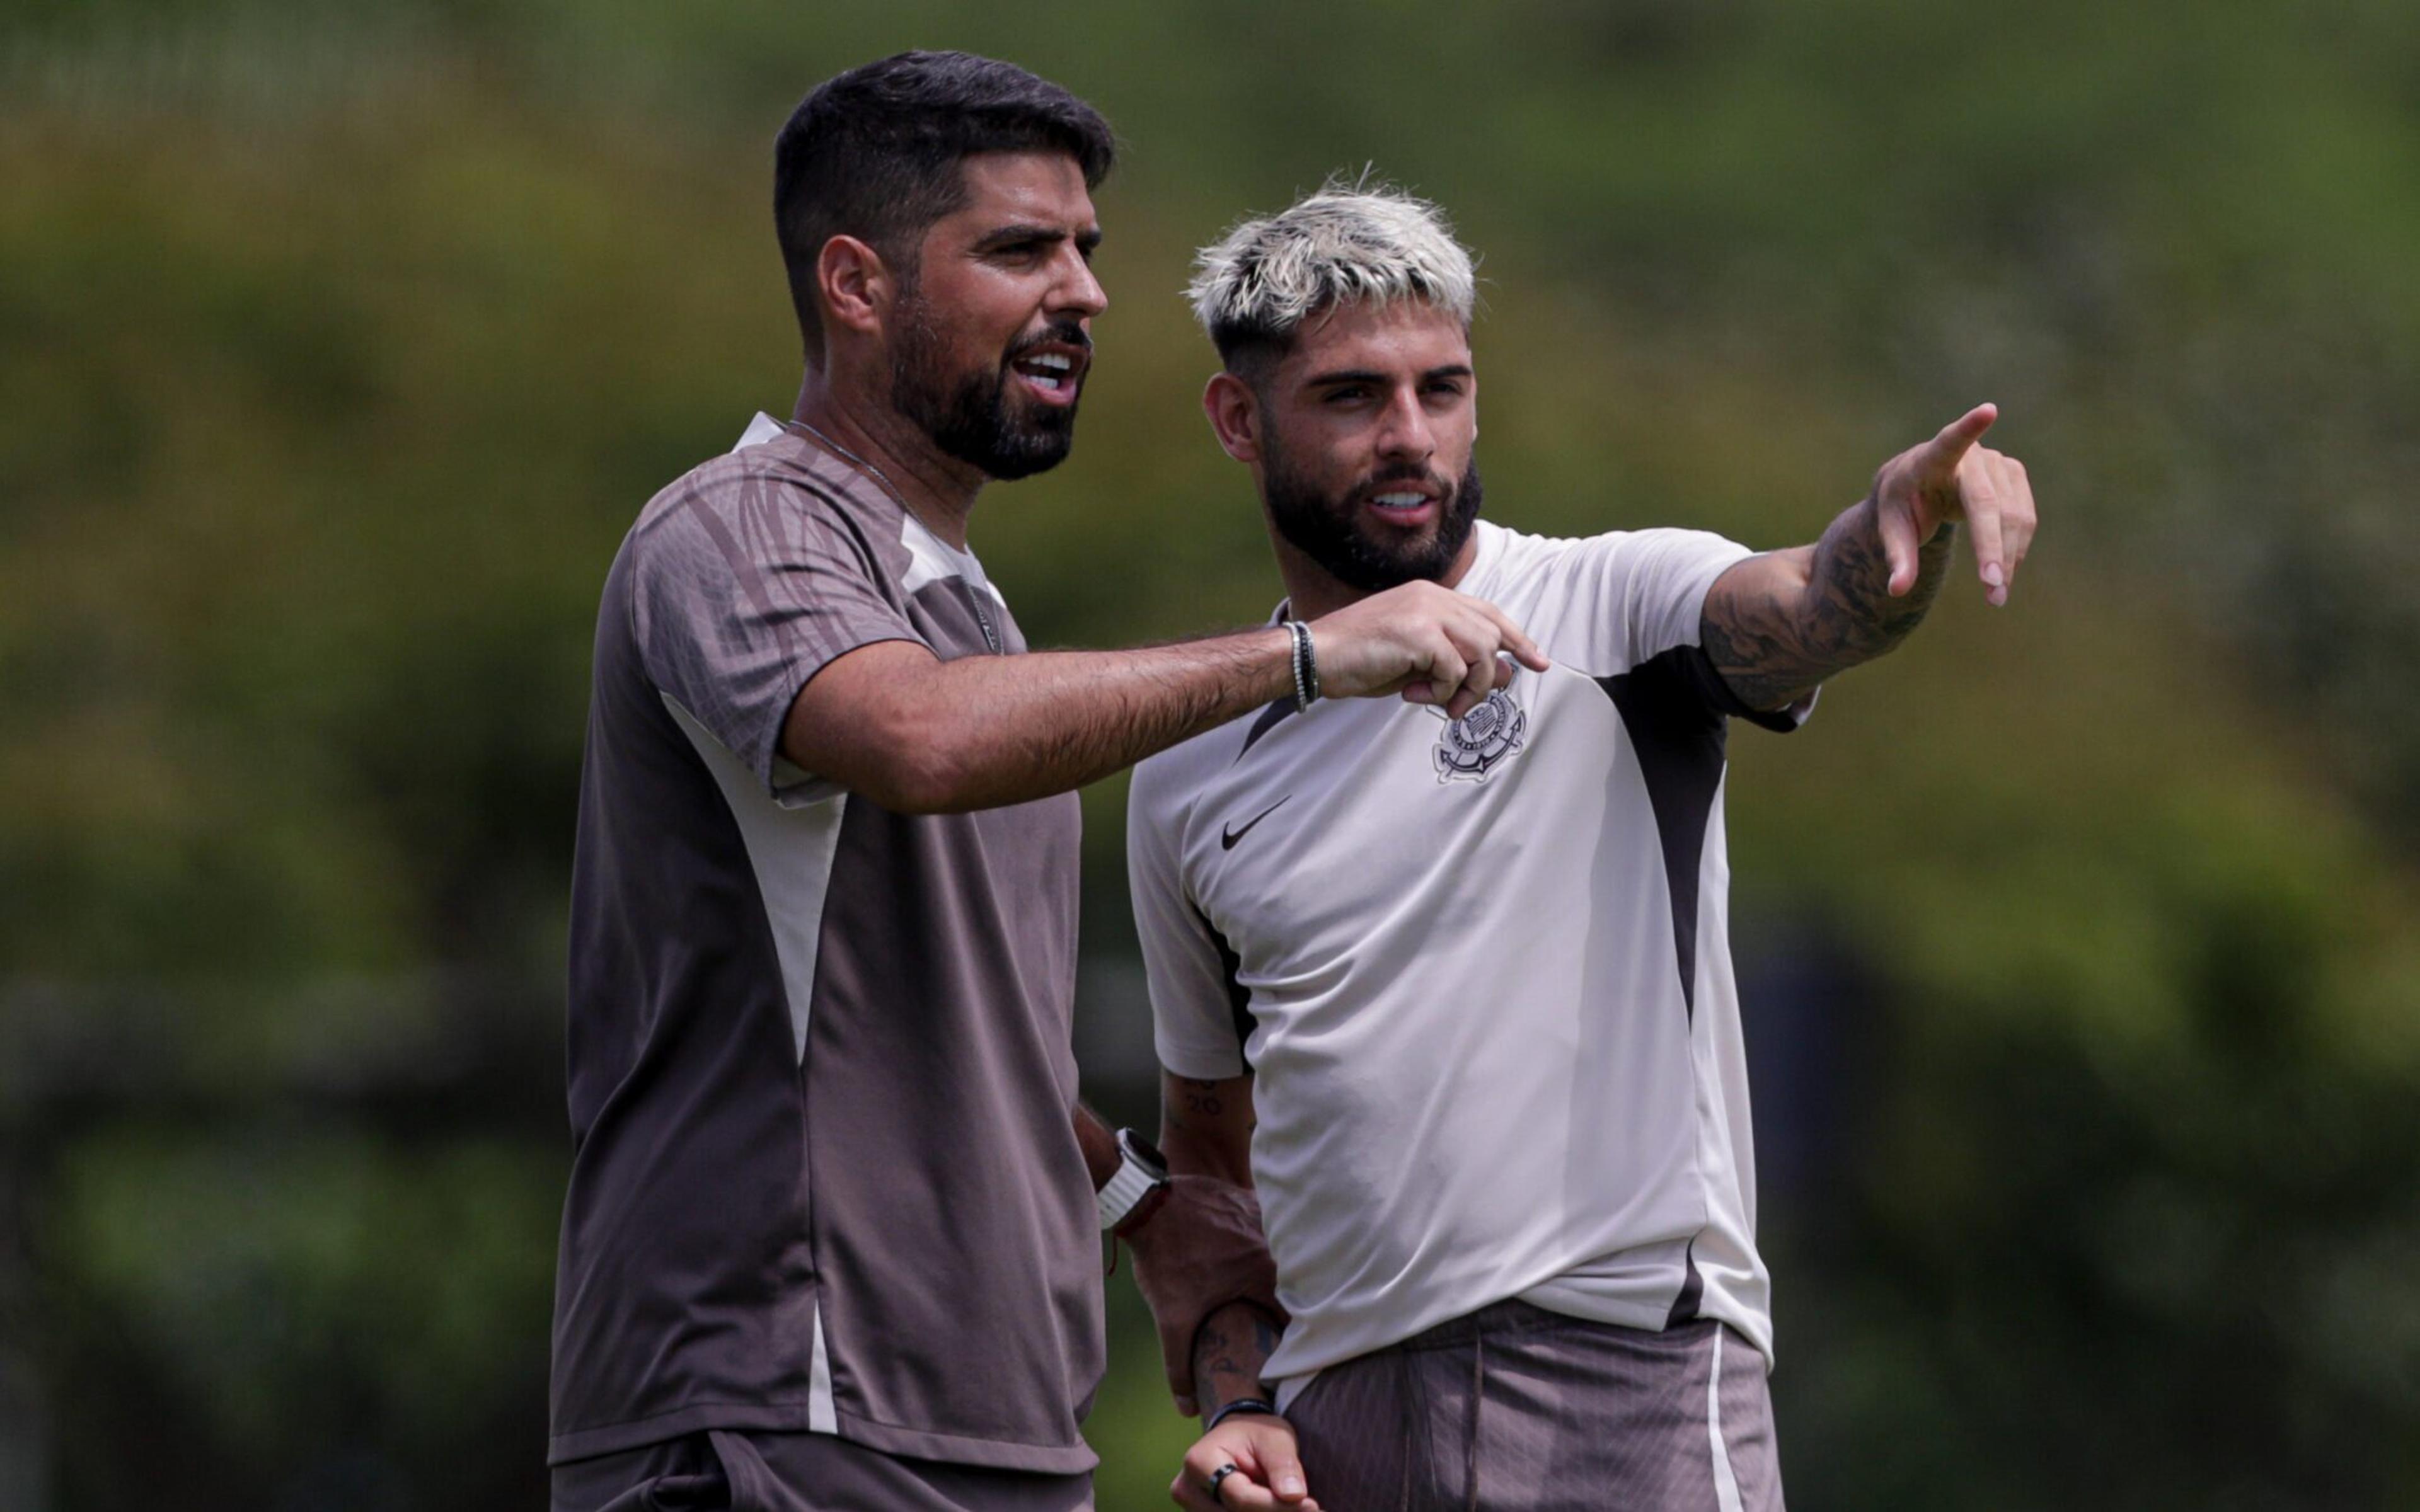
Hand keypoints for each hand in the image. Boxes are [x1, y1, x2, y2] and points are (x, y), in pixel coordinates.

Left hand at [1125, 1175, 1285, 1415]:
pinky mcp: (1246, 1200)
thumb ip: (1180, 1367)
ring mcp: (1262, 1216)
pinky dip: (1253, 1241)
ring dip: (1268, 1268)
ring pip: (1275, 1251)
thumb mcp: (1172, 1319)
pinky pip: (1260, 1226)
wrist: (1147, 1204)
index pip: (1293, 1312)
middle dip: (1279, 1300)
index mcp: (1265, 1274)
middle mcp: (1273, 1243)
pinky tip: (1233, 1251)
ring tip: (1246, 1284)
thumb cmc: (1165, 1261)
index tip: (1280, 1346)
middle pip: (1288, 1280)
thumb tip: (1188, 1409)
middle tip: (1262, 1316)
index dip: (1290, 1332)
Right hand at [1172, 1414, 1318, 1510]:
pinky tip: (1285, 1511)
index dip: (1277, 1507)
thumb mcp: (1275, 1438)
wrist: (1237, 1436)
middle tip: (1314, 1511)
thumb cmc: (1256, 1433)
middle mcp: (1187, 1489)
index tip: (1313, 1506)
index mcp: (1200, 1461)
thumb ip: (1283, 1465)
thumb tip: (1295, 1496)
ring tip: (1302, 1509)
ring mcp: (1192, 1508)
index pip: (1240, 1498)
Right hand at [1308, 581, 1550, 718]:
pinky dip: (1441, 691)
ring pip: (1481, 650)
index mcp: (1431, 596)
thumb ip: (1457, 664)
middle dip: (1488, 676)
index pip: (1489, 613)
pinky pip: (1454, 669)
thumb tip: (1504, 673)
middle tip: (1463, 705)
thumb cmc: (1359, 660)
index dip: (1518, 638)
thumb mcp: (1416, 664)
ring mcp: (1425, 610)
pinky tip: (1413, 695)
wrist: (1314, 656)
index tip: (1539, 662)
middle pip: (1493, 633)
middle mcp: (1432, 596)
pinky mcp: (1417, 632)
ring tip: (1440, 704)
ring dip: (1467, 687)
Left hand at [1869, 402, 2038, 606]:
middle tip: (1992, 588)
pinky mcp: (2014, 475)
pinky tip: (2004, 571)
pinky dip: (2016, 547)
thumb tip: (1897, 590)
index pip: (1949, 441)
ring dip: (2008, 557)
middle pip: (1986, 502)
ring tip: (1996, 595)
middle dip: (1991, 546)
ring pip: (2013, 514)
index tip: (1988, 410)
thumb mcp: (1892, 528)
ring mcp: (1996, 464)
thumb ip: (1897, 557)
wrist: (1921, 483)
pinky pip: (2024, 517)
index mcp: (1930, 459)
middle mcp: (1969, 457)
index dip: (1968, 427)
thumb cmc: (1902, 503)